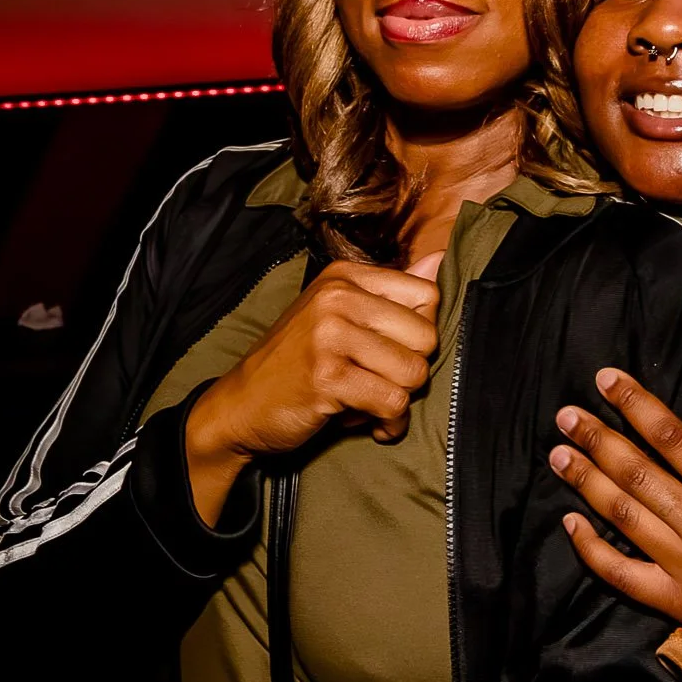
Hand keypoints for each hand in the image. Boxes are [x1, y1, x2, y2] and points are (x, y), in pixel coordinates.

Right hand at [183, 253, 442, 520]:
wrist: (240, 405)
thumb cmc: (297, 363)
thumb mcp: (337, 316)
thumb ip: (390, 293)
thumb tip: (441, 257)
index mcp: (344, 278)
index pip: (427, 296)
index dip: (419, 334)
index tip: (391, 352)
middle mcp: (338, 298)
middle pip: (426, 336)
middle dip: (410, 370)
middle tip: (380, 382)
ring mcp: (330, 335)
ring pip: (413, 372)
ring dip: (399, 400)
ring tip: (370, 403)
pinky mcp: (328, 377)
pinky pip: (392, 402)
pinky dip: (387, 423)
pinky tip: (368, 423)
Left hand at [548, 362, 681, 681]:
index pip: (675, 438)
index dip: (636, 405)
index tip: (605, 380)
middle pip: (639, 475)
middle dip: (597, 440)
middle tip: (566, 417)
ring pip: (624, 516)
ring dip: (586, 482)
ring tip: (559, 455)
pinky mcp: (674, 602)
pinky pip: (620, 572)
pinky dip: (590, 547)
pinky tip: (569, 521)